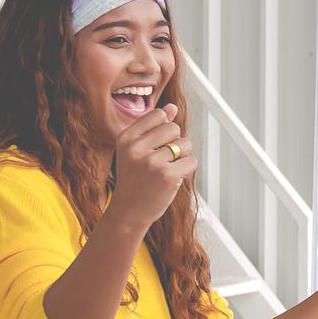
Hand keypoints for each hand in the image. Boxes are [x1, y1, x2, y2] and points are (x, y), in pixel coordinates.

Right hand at [110, 102, 196, 221]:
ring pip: (185, 144)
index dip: (164, 128)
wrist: (129, 211)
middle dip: (175, 142)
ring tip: (168, 168)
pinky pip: (191, 161)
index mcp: (126, 138)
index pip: (158, 115)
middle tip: (163, 159)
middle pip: (174, 128)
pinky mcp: (167, 175)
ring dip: (182, 156)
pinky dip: (188, 168)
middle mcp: (137, 147)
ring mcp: (152, 162)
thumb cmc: (134, 179)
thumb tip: (172, 107)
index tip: (156, 144)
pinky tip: (175, 177)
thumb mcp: (137, 150)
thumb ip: (154, 127)